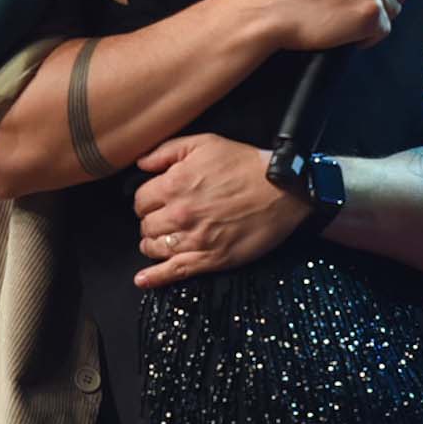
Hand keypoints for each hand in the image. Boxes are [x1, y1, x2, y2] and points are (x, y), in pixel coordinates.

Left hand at [131, 135, 310, 286]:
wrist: (282, 190)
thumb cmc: (245, 165)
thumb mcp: (204, 143)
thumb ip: (166, 151)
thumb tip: (140, 164)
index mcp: (174, 185)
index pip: (140, 200)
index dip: (147, 200)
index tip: (156, 201)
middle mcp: (179, 214)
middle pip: (146, 226)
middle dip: (151, 222)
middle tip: (163, 219)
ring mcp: (194, 239)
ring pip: (155, 248)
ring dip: (154, 244)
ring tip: (159, 241)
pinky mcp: (210, 259)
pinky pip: (174, 272)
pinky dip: (154, 278)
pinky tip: (143, 280)